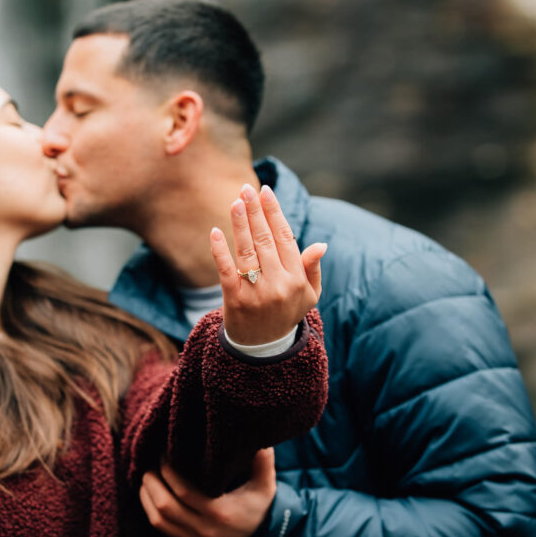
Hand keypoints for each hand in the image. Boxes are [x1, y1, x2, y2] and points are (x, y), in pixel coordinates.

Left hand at [139, 448, 276, 536]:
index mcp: (221, 513)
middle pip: (165, 506)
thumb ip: (263, 462)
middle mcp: (205, 530)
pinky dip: (150, 509)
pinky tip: (150, 493)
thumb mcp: (265, 485)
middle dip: (151, 482)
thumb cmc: (259, 507)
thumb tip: (261, 439)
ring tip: (146, 476)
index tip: (164, 454)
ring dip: (147, 496)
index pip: (183, 492)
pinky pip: (161, 528)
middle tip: (149, 463)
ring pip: (158, 519)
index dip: (168, 471)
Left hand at [211, 183, 325, 344]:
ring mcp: (256, 292)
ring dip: (240, 224)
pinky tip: (215, 232)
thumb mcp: (308, 295)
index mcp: (296, 279)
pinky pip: (226, 270)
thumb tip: (320, 245)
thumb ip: (312, 269)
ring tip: (235, 202)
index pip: (285, 238)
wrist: (261, 348)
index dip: (275, 213)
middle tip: (246, 188)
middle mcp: (278, 284)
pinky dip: (220, 250)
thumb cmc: (286, 313)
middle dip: (255, 211)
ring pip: (247, 250)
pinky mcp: (234, 299)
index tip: (266, 191)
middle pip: (265, 240)